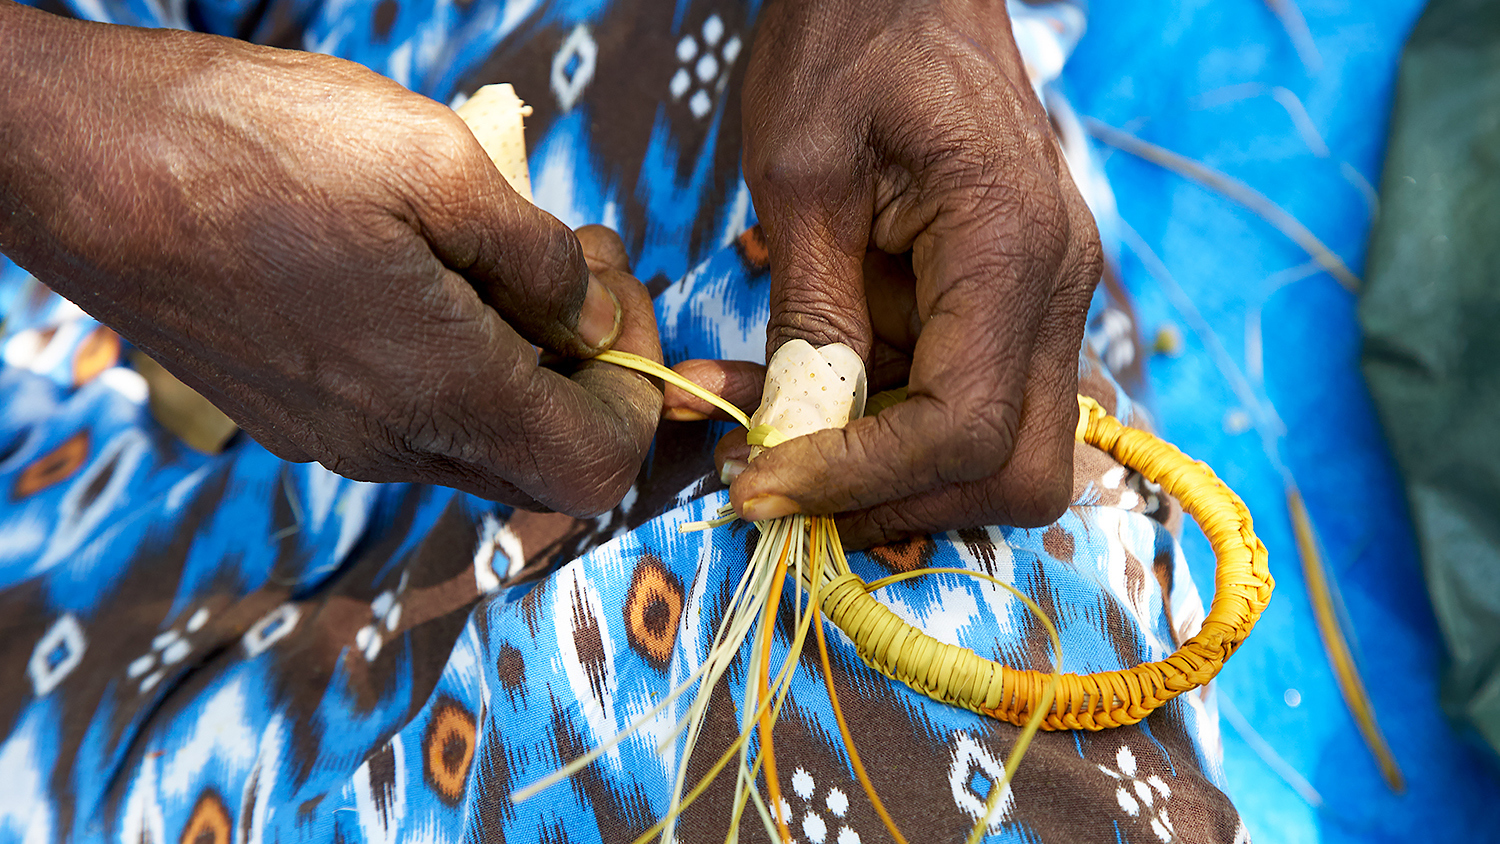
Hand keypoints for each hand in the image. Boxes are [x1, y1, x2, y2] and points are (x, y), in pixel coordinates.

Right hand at [0, 6, 660, 515]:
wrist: (82, 166)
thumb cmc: (251, 145)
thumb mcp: (436, 161)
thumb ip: (541, 259)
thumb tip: (593, 316)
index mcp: (441, 395)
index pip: (599, 465)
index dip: (640, 392)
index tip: (619, 301)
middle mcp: (390, 446)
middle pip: (544, 461)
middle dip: (591, 372)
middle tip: (579, 269)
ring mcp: (336, 441)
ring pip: (479, 440)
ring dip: (524, 365)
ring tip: (503, 257)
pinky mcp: (295, 418)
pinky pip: (414, 420)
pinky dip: (458, 365)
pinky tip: (432, 277)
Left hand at [667, 0, 1101, 545]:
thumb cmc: (850, 42)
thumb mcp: (802, 177)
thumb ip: (810, 316)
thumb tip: (794, 439)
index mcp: (1012, 248)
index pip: (964, 426)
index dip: (862, 480)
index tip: (763, 491)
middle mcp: (1056, 287)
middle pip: (1018, 471)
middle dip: (901, 502)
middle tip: (789, 494)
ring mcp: (1043, 297)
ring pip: (996, 451)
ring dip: (883, 471)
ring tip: (765, 439)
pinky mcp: (1010, 300)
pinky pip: (959, 398)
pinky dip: (880, 423)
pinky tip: (791, 392)